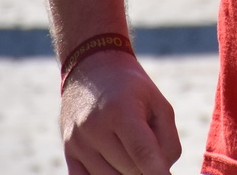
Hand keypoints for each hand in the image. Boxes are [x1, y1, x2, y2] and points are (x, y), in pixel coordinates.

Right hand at [61, 50, 181, 174]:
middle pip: (131, 170)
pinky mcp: (69, 153)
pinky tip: (113, 160)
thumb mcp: (159, 104)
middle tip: (144, 139)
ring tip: (126, 144)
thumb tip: (161, 174)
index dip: (156, 171)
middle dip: (146, 164)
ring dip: (127, 171)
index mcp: (120, 110)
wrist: (91, 71)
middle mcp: (94, 128)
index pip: (141, 151)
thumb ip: (167, 141)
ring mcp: (77, 143)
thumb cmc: (132, 89)